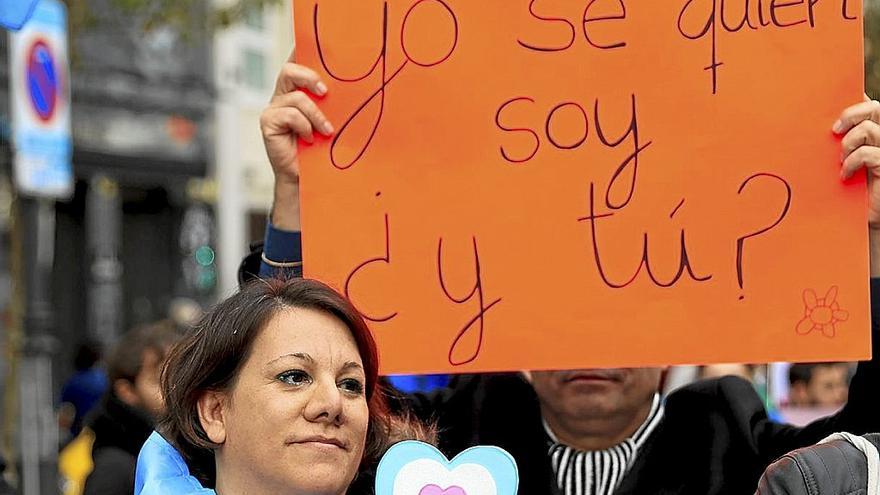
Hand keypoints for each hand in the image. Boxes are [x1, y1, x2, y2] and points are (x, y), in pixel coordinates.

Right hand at [260, 49, 333, 186]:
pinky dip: (304, 126)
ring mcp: (273, 108)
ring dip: (316, 115)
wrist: (304, 176)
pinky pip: (290, 114)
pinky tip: (308, 139)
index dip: (301, 50)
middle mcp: (282, 95)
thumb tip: (352, 89)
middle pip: (290, 70)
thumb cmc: (319, 148)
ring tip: (326, 131)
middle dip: (309, 76)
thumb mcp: (329, 121)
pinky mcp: (268, 121)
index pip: (297, 63)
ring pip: (296, 97)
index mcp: (296, 91)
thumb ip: (330, 104)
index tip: (315, 41)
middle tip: (324, 91)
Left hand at [833, 98, 879, 228]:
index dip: (858, 103)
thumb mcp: (850, 160)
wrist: (867, 216)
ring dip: (848, 143)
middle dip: (851, 114)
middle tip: (835, 130)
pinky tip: (846, 175)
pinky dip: (852, 162)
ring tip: (842, 160)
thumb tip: (831, 122)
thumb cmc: (857, 190)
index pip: (872, 107)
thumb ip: (847, 141)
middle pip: (876, 108)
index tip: (839, 110)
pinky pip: (867, 153)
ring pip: (869, 128)